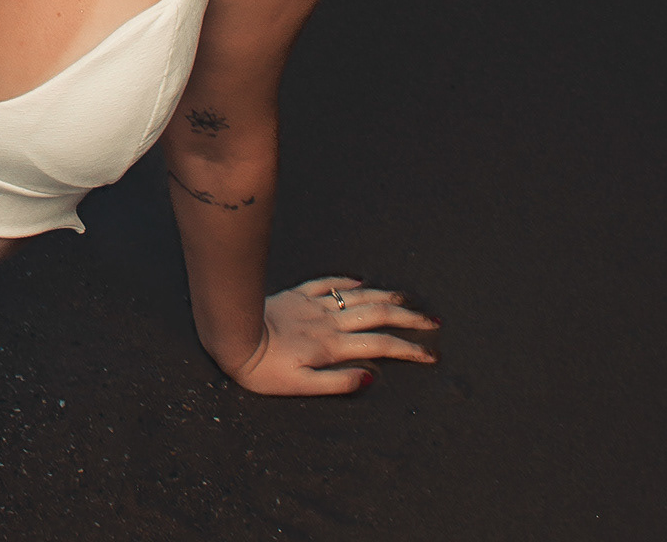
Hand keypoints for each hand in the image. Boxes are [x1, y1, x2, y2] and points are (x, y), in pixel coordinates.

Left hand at [225, 277, 439, 395]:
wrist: (232, 336)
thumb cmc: (263, 369)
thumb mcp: (300, 387)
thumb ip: (336, 383)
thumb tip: (371, 376)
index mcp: (332, 346)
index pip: (380, 346)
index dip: (409, 349)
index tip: (431, 354)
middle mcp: (328, 322)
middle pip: (377, 316)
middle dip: (408, 319)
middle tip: (433, 321)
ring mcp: (313, 305)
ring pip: (357, 297)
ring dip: (385, 297)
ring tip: (407, 299)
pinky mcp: (296, 295)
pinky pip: (327, 284)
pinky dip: (346, 282)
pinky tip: (359, 281)